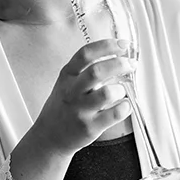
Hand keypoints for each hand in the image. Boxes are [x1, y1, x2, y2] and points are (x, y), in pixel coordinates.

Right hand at [33, 38, 136, 156]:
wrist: (49, 135)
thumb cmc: (63, 106)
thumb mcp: (67, 83)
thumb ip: (86, 70)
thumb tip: (117, 56)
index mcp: (67, 75)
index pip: (86, 54)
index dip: (107, 46)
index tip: (122, 44)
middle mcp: (72, 91)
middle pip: (97, 71)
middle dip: (119, 64)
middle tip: (130, 64)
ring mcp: (80, 110)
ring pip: (107, 93)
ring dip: (121, 89)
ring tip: (122, 91)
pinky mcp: (90, 127)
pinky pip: (114, 114)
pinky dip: (125, 107)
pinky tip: (124, 106)